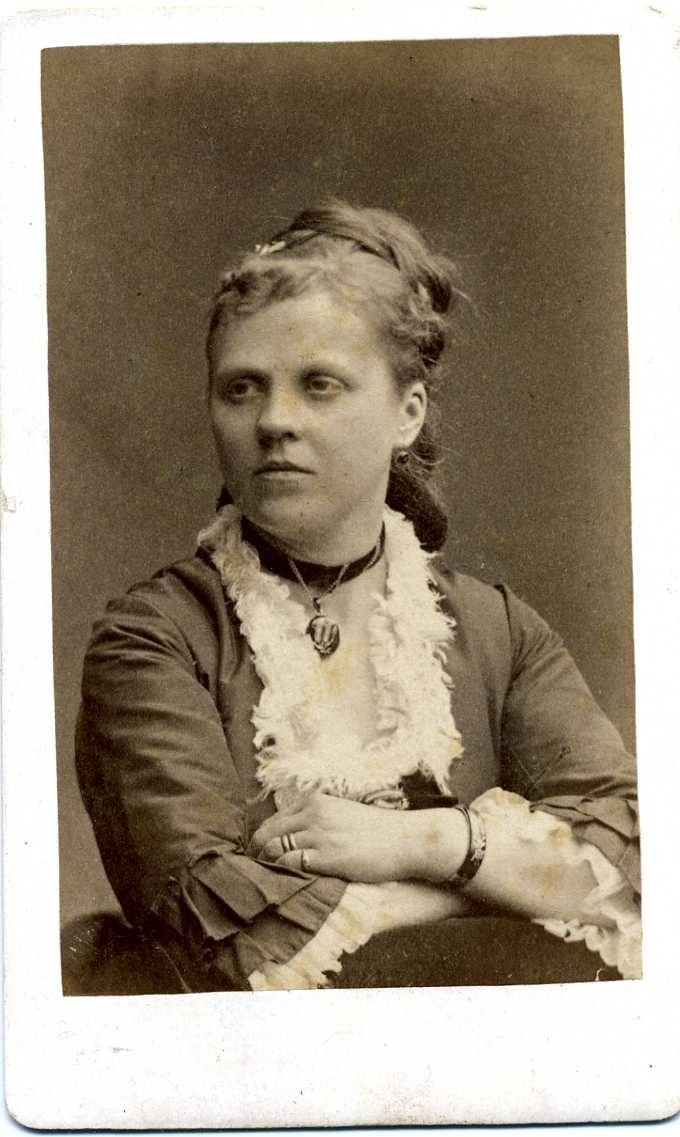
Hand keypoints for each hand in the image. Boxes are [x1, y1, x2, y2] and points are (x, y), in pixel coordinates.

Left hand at [249, 792, 466, 883]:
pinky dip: (282, 874)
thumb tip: (292, 838)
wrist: (407, 840)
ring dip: (265, 867)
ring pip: (273, 849)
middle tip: (253, 874)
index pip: (272, 820)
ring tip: (264, 883)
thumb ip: (317, 821)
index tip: (258, 857)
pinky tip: (284, 884)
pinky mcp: (328, 856)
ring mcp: (320, 834)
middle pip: (265, 833)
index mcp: (315, 802)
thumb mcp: (342, 815)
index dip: (261, 841)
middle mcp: (313, 813)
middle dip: (254, 854)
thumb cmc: (377, 832)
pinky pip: (291, 864)